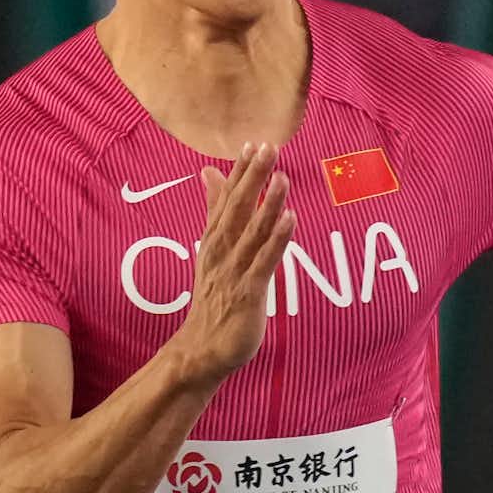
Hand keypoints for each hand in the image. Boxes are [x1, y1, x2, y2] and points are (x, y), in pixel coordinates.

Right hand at [173, 143, 294, 384]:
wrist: (202, 348)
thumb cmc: (213, 299)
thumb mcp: (212, 250)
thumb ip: (214, 211)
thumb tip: (209, 173)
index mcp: (213, 241)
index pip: (225, 200)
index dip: (239, 172)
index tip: (251, 143)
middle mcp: (221, 252)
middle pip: (237, 209)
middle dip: (252, 179)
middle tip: (267, 148)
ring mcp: (234, 272)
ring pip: (252, 232)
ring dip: (267, 205)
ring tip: (281, 177)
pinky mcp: (248, 293)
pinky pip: (264, 262)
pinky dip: (277, 240)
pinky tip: (289, 220)